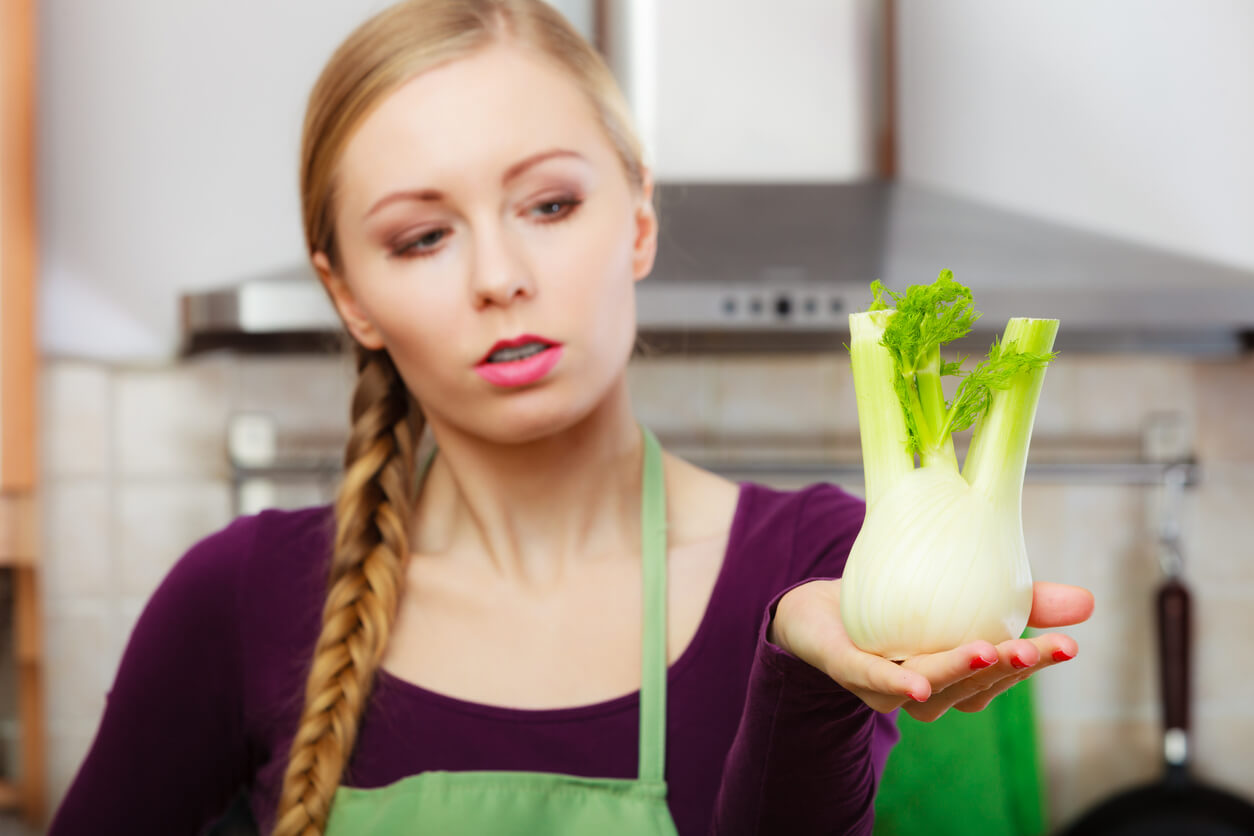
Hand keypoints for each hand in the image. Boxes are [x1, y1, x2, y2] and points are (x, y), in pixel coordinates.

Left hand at [769, 579, 1094, 720]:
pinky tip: (915, 686)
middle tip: (1035, 646)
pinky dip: (894, 683)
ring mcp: (884, 687)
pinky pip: (872, 680)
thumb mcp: (961, 591)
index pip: (999, 677)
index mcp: (953, 676)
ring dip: (958, 671)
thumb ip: (1023, 598)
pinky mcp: (846, 670)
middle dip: (1005, 668)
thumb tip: (1089, 601)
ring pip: (927, 688)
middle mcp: (923, 691)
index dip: (1034, 664)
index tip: (1070, 645)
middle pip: (970, 687)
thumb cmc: (898, 605)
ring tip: (989, 649)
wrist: (818, 607)